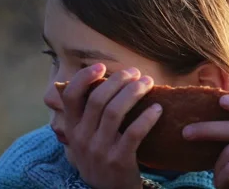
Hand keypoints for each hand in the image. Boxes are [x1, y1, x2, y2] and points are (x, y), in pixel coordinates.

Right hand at [60, 63, 162, 188]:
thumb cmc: (101, 157)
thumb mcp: (86, 139)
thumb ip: (88, 115)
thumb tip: (103, 80)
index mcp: (73, 129)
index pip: (70, 96)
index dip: (84, 78)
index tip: (102, 67)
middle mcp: (82, 138)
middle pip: (98, 99)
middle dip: (118, 80)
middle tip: (135, 73)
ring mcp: (99, 150)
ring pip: (114, 112)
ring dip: (134, 92)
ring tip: (148, 83)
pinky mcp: (119, 161)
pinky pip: (134, 133)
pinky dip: (147, 118)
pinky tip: (158, 109)